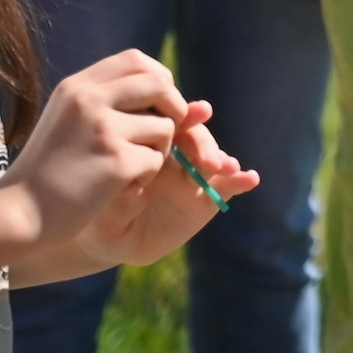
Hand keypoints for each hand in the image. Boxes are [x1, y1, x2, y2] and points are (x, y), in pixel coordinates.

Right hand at [0, 50, 188, 248]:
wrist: (19, 212)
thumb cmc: (49, 170)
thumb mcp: (70, 120)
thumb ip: (110, 101)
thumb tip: (173, 91)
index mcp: (77, 86)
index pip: (135, 60)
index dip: (158, 78)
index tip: (158, 103)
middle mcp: (89, 100)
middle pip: (160, 85)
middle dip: (174, 109)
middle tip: (163, 134)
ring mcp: (103, 129)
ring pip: (164, 127)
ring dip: (159, 150)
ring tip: (132, 166)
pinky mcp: (116, 161)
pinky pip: (156, 160)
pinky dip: (147, 175)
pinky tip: (122, 184)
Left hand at [72, 102, 260, 268]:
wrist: (112, 241)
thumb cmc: (102, 221)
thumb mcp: (105, 217)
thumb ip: (119, 205)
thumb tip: (134, 194)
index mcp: (148, 148)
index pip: (170, 124)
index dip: (187, 115)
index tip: (199, 111)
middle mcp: (174, 158)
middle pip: (196, 139)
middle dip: (205, 144)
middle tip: (209, 160)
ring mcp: (192, 178)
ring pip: (213, 160)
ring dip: (223, 160)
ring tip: (228, 167)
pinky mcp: (206, 201)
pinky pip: (226, 187)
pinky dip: (240, 181)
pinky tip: (250, 179)